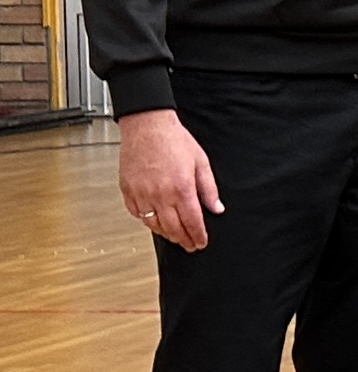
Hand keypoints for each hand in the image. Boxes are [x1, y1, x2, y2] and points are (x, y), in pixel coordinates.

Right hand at [118, 109, 223, 250]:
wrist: (147, 126)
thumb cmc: (174, 140)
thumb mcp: (201, 162)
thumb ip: (209, 189)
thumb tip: (216, 208)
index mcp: (181, 188)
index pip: (192, 222)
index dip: (198, 236)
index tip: (201, 243)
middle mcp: (160, 194)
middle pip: (173, 228)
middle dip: (183, 240)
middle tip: (190, 245)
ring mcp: (142, 194)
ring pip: (153, 224)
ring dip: (166, 234)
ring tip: (175, 236)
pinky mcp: (128, 190)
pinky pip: (137, 213)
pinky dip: (147, 221)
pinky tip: (155, 221)